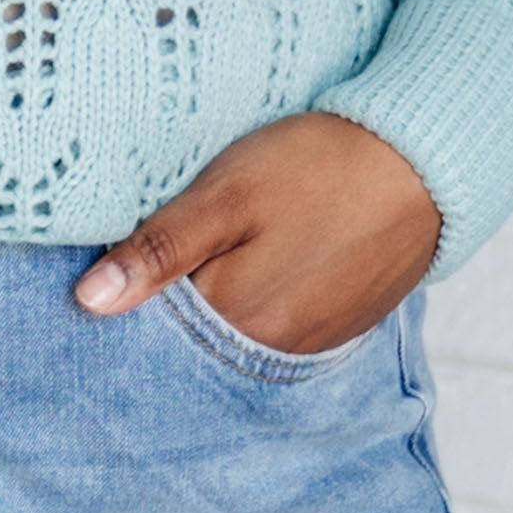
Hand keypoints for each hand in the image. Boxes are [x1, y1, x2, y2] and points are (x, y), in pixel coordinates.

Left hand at [73, 113, 440, 358]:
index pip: (151, 333)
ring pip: (232, 336)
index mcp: (233, 320)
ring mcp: (306, 343)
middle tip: (153, 259)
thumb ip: (158, 250)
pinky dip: (253, 307)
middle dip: (164, 311)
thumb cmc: (319, 168)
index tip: (103, 271)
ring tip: (207, 260)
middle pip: (191, 343)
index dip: (126, 300)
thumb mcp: (226, 195)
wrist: (425, 163)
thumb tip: (88, 303)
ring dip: (211, 308)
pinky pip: (273, 330)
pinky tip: (254, 269)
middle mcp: (268, 349)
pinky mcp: (334, 326)